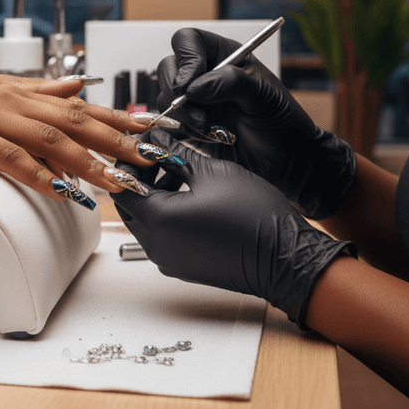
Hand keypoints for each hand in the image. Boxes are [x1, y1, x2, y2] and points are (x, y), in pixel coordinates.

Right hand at [0, 78, 150, 207]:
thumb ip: (32, 88)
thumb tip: (73, 85)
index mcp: (17, 91)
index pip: (77, 103)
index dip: (115, 117)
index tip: (146, 129)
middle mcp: (11, 100)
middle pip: (75, 120)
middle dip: (116, 140)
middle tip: (147, 157)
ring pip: (52, 140)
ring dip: (89, 162)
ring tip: (117, 181)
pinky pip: (14, 159)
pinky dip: (40, 175)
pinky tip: (62, 189)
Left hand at [110, 136, 355, 326]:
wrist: (286, 259)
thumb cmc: (253, 215)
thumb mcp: (212, 172)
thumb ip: (176, 155)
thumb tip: (157, 142)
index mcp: (159, 220)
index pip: (122, 186)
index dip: (130, 161)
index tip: (145, 145)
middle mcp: (157, 245)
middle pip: (130, 205)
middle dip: (141, 177)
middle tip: (160, 155)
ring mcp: (170, 260)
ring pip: (146, 221)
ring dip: (155, 195)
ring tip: (180, 171)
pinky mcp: (184, 266)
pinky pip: (162, 236)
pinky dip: (167, 214)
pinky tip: (191, 195)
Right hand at [151, 27, 354, 218]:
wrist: (285, 159)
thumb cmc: (281, 121)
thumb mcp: (262, 94)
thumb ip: (229, 82)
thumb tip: (193, 88)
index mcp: (223, 54)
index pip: (188, 41)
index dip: (185, 59)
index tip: (190, 85)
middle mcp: (204, 73)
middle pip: (168, 68)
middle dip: (180, 95)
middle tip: (201, 116)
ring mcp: (194, 99)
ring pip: (166, 99)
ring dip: (187, 118)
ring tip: (215, 131)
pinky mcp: (188, 124)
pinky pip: (169, 123)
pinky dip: (186, 132)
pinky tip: (211, 138)